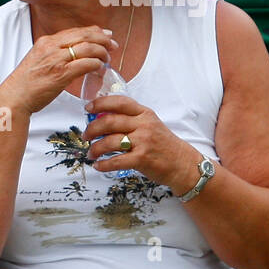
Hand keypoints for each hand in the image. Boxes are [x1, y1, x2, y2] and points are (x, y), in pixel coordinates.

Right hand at [0, 26, 118, 115]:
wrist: (14, 97)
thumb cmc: (26, 83)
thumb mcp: (38, 60)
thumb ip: (53, 54)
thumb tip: (72, 54)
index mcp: (46, 42)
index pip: (76, 31)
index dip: (94, 32)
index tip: (105, 36)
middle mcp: (51, 47)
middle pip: (85, 35)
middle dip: (103, 39)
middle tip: (113, 45)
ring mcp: (56, 60)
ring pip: (89, 48)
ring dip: (102, 53)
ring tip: (107, 60)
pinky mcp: (61, 74)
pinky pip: (86, 64)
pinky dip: (97, 64)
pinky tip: (99, 69)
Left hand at [81, 93, 202, 190]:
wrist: (182, 163)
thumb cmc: (163, 144)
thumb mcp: (150, 125)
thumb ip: (130, 120)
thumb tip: (101, 119)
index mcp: (144, 114)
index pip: (119, 102)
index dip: (100, 103)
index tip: (88, 108)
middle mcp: (143, 125)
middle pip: (109, 122)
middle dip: (91, 130)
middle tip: (86, 136)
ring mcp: (143, 141)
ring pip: (109, 142)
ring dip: (95, 149)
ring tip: (91, 154)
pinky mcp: (142, 159)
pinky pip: (116, 161)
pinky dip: (103, 164)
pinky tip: (98, 166)